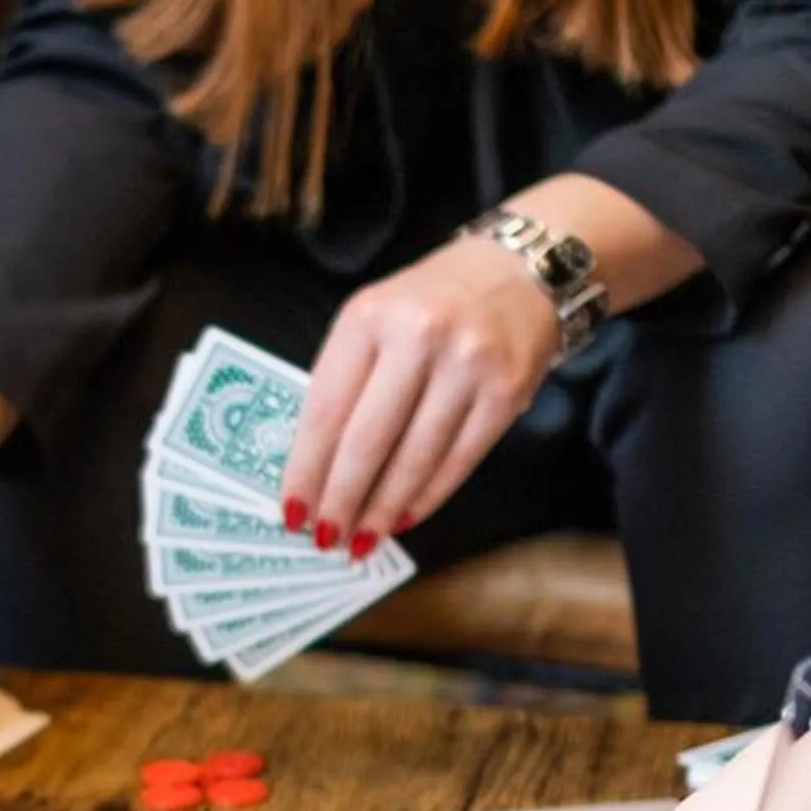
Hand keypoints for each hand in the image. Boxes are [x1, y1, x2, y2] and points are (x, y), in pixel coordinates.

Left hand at [280, 235, 556, 555]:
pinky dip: (427, 496)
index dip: (305, 468)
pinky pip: (458, 460)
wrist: (520, 270)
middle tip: (323, 538)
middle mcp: (419, 337)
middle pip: (367, 440)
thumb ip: (345, 377)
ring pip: (415, 458)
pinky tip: (403, 518)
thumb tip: (316, 465)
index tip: (290, 510)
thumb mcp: (373, 317)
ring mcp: (468, 365)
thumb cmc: (430, 301)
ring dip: (382, 509)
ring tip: (360, 540)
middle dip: (340, 499)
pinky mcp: (506, 392)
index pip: (325, 409)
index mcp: (369, 317)